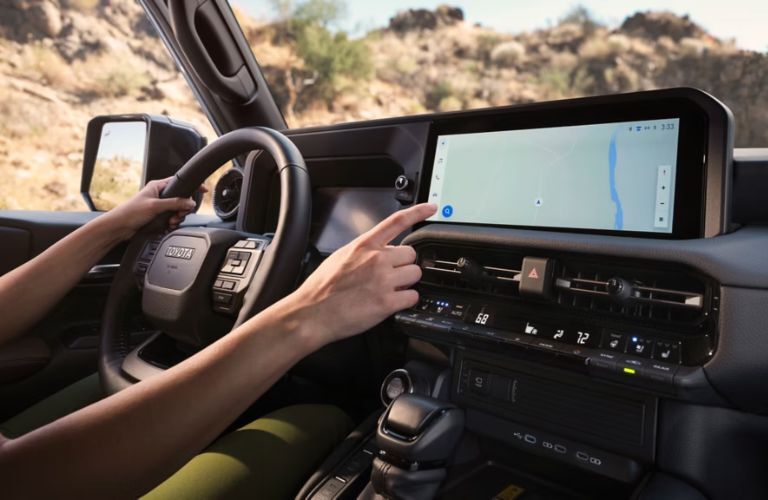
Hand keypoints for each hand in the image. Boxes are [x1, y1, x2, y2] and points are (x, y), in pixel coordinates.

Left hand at [102, 177, 206, 239]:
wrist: (120, 227)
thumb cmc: (131, 212)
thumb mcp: (155, 206)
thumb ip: (175, 203)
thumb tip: (190, 203)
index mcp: (158, 186)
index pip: (180, 182)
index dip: (192, 186)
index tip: (203, 190)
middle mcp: (160, 195)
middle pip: (181, 199)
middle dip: (183, 209)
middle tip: (178, 214)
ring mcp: (159, 206)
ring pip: (178, 211)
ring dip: (177, 218)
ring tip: (170, 221)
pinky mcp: (158, 217)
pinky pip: (172, 219)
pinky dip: (172, 223)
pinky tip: (167, 226)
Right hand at [286, 203, 436, 347]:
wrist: (312, 314)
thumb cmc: (322, 288)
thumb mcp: (340, 257)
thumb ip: (363, 250)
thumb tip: (379, 250)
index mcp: (364, 246)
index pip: (396, 221)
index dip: (418, 212)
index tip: (431, 208)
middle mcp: (376, 260)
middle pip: (411, 255)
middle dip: (404, 265)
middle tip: (391, 275)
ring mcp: (383, 280)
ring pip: (415, 275)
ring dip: (406, 283)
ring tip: (389, 290)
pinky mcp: (387, 302)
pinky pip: (413, 296)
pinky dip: (406, 301)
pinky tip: (391, 303)